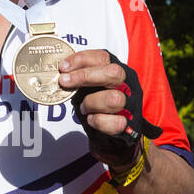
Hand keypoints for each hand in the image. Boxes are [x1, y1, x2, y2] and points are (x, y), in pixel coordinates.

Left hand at [58, 49, 162, 165]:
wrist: (111, 136)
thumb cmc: (97, 106)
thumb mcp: (89, 88)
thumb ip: (80, 80)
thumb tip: (61, 74)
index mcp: (117, 71)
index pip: (103, 57)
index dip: (82, 59)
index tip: (62, 67)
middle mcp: (128, 84)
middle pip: (113, 73)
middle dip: (85, 76)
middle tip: (64, 81)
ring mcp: (131, 104)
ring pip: (114, 99)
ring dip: (92, 103)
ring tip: (83, 108)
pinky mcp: (130, 124)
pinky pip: (115, 122)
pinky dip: (99, 121)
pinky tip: (91, 119)